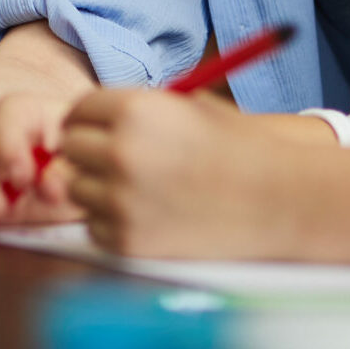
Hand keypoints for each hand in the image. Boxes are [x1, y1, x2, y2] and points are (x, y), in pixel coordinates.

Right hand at [0, 91, 82, 231]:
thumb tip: (47, 183)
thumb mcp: (88, 167)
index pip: (9, 114)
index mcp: (33, 116)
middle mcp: (4, 134)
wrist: (91, 190)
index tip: (23, 179)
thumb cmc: (90, 168)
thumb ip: (69, 171)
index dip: (9, 145)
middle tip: (2, 209)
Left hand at [61, 89, 331, 258]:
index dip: (87, 120)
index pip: (78, 110)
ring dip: (98, 190)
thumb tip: (89, 119)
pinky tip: (148, 216)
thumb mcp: (190, 108)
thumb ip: (138, 111)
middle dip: (88, 153)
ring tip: (140, 190)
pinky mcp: (127, 240)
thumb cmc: (240, 150)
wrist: (280, 201)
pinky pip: (94, 227)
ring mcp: (121, 199)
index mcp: (135, 110)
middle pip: (69, 149)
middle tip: (115, 162)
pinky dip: (112, 224)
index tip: (94, 131)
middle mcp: (120, 152)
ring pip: (77, 190)